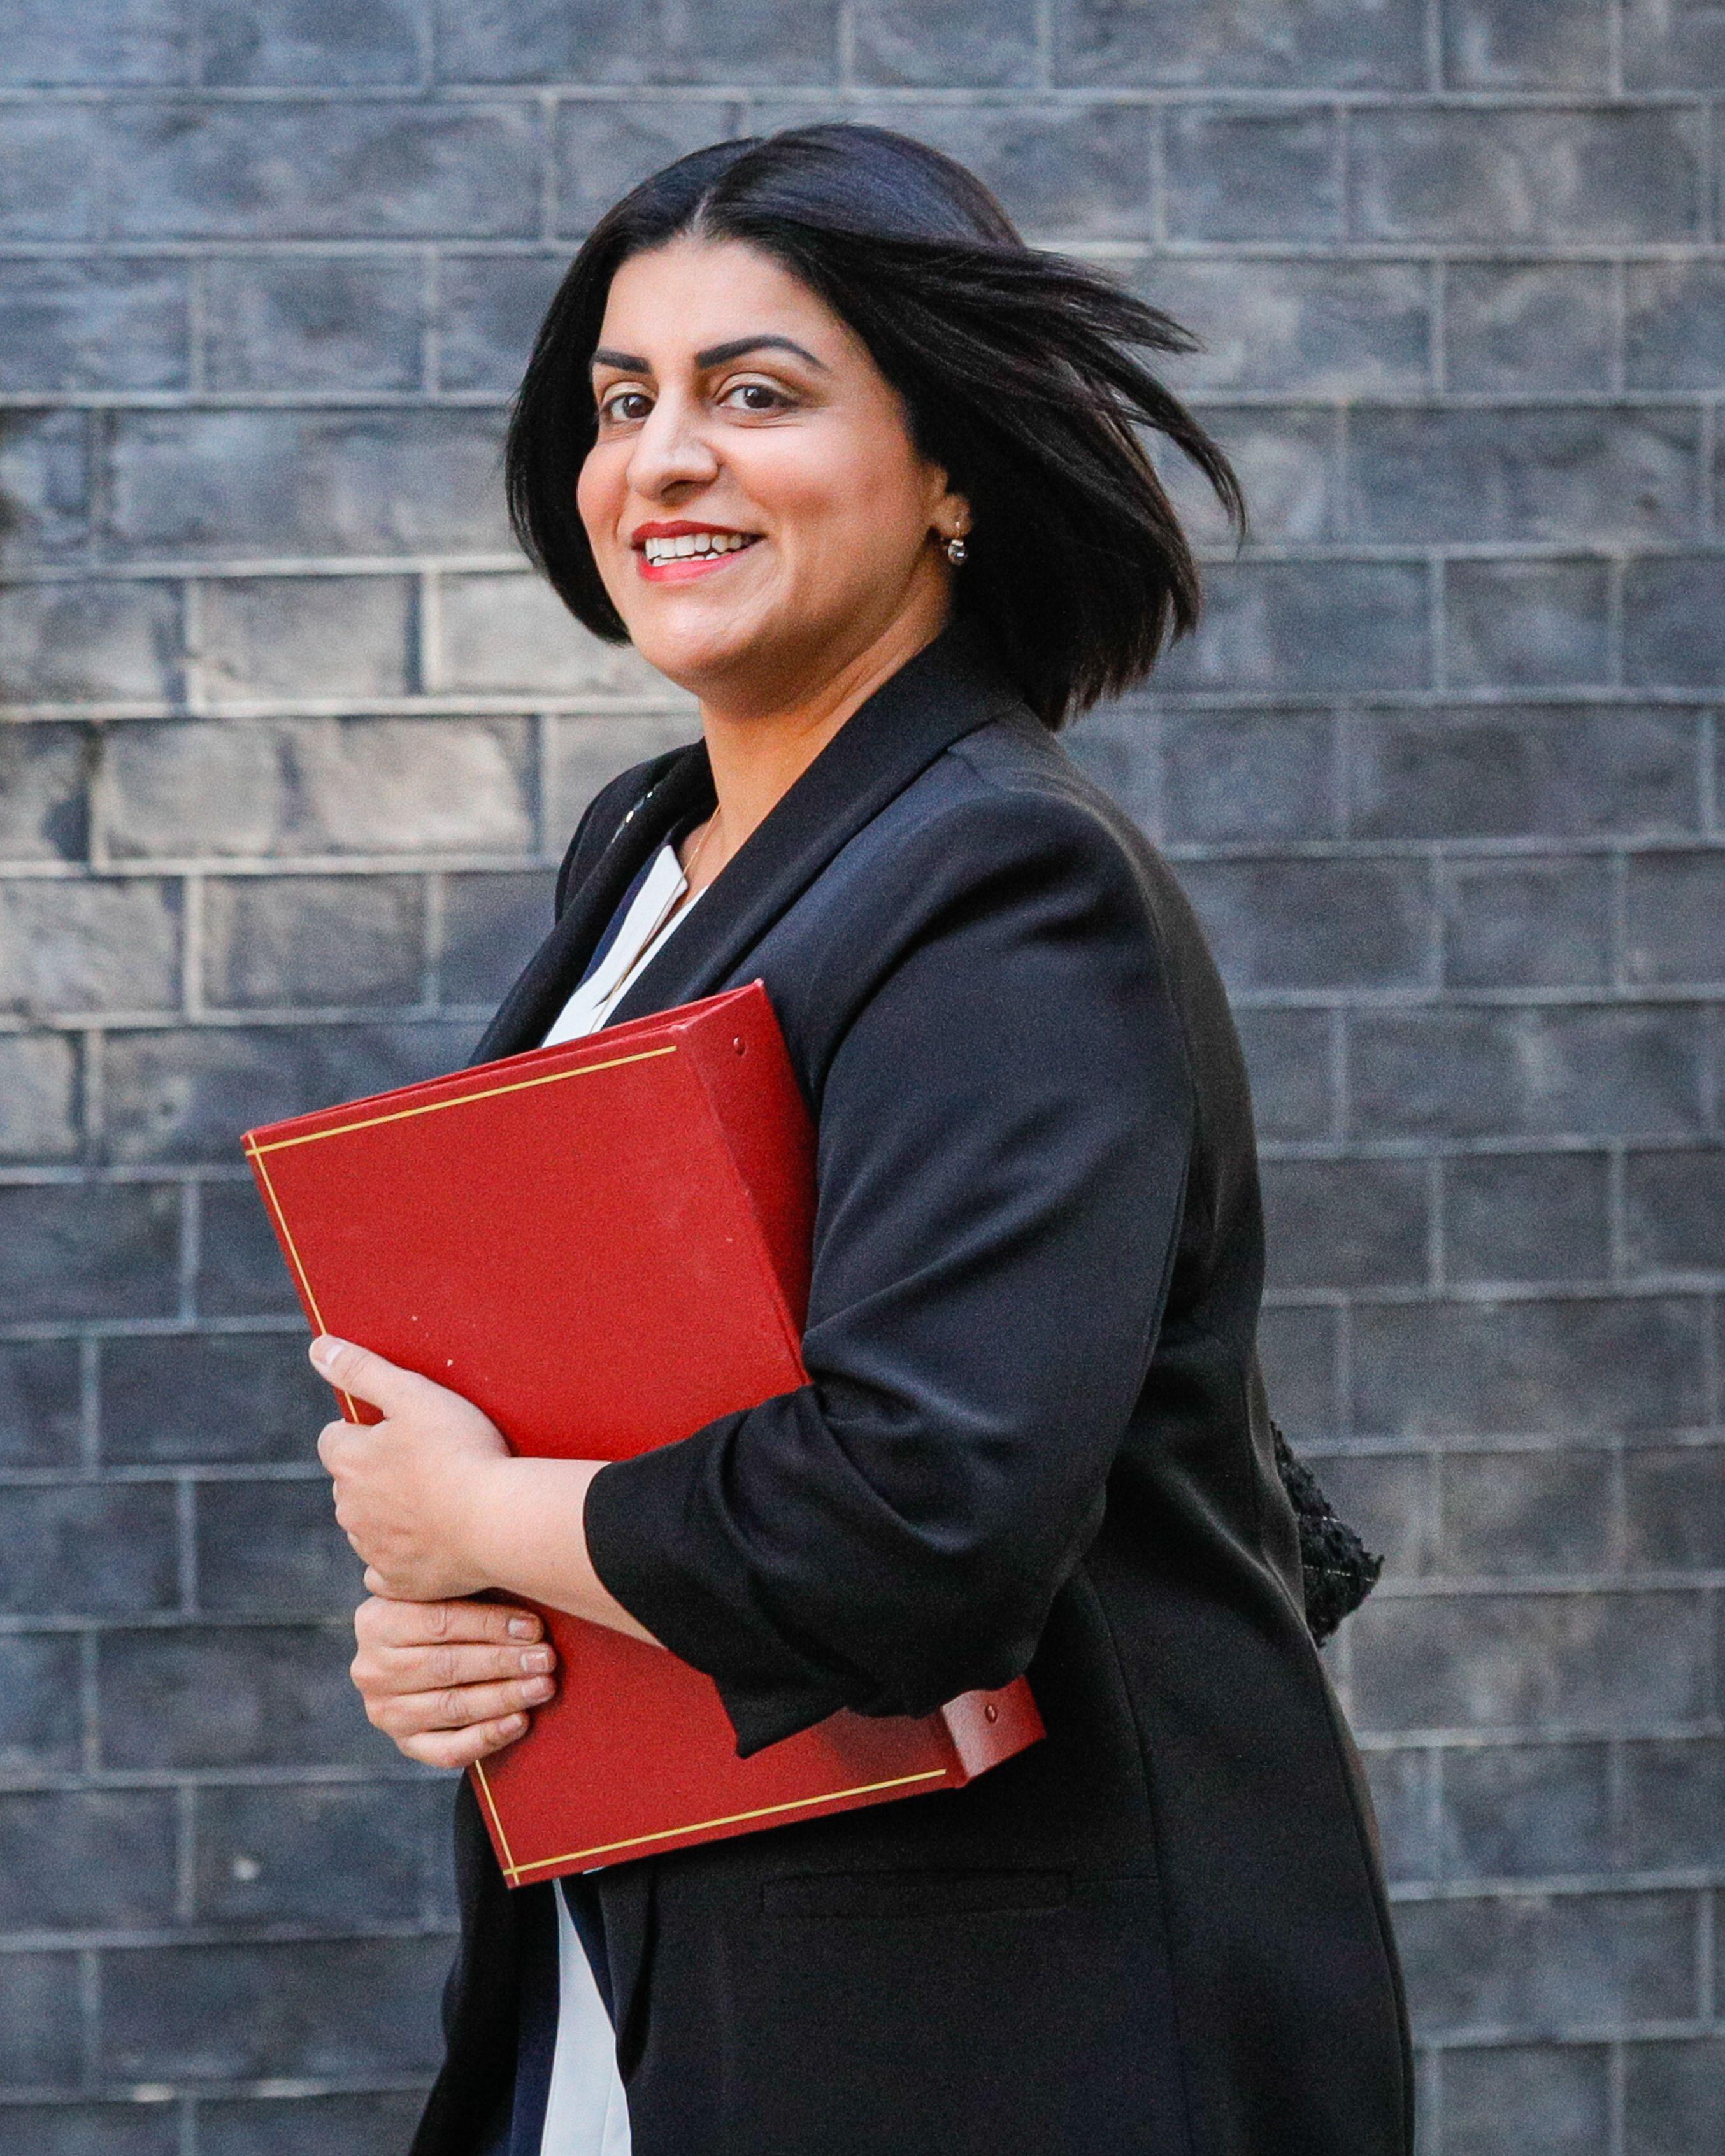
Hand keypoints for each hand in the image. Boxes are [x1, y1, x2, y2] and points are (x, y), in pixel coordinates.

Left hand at [314, 1336, 510, 1601]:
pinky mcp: (400, 1583)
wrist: (498, 1521)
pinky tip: (430, 1544)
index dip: (365, 1431)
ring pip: (368, 1527)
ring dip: (390, 1515)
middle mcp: (350, 1510)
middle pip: (350, 1485)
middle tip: (428, 1463)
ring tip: (439, 1500)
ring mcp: (374, 1550)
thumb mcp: (412, 1393)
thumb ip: (362, 1369)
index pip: (334, 1439)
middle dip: (375, 1474)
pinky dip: (400, 1559)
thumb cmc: (460, 1451)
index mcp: (349, 1462)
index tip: (401, 1431)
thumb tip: (317, 1346)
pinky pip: (384, 1572)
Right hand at [350, 1594, 556, 1768]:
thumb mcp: (443, 1591)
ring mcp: (386, 1711)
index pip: (440, 1622)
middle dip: (503, 1662)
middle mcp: (373, 1669)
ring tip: (543, 1686)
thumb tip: (526, 1594)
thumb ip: (470, 1590)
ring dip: (503, 1697)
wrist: (410, 1652)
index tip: (534, 1627)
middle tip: (545, 1659)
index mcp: (378, 1622)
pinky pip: (448, 1750)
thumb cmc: (443, 1611)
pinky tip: (520, 1721)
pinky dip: (487, 1737)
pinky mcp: (404, 1743)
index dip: (490, 1625)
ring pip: (451, 1707)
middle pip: (447, 1666)